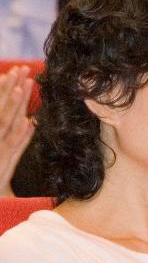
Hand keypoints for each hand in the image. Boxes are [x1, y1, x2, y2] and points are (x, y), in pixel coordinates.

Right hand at [0, 66, 34, 197]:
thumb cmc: (0, 192)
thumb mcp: (6, 163)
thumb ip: (16, 141)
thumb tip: (29, 122)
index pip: (0, 113)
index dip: (7, 93)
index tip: (21, 75)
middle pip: (1, 114)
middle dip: (10, 91)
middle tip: (22, 69)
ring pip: (3, 126)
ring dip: (12, 106)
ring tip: (23, 86)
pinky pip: (10, 152)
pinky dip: (20, 138)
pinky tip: (29, 123)